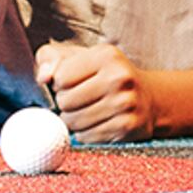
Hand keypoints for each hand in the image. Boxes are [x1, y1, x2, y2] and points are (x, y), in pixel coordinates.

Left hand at [36, 42, 157, 142]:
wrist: (148, 98)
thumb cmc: (105, 76)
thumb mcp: (80, 57)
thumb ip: (52, 59)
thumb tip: (43, 77)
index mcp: (106, 55)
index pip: (60, 78)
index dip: (60, 84)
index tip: (72, 83)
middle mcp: (119, 78)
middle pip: (65, 102)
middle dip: (65, 104)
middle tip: (78, 100)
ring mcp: (126, 104)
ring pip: (74, 122)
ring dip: (74, 121)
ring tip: (87, 111)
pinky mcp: (127, 127)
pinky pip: (88, 137)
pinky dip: (86, 133)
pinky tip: (98, 123)